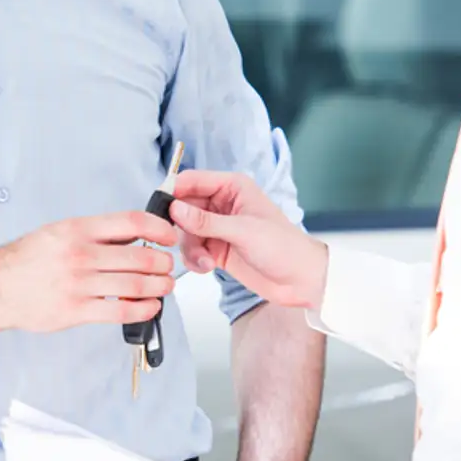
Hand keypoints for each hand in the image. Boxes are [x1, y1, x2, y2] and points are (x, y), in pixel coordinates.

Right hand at [0, 212, 179, 332]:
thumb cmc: (28, 259)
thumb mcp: (59, 232)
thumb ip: (95, 233)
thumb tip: (133, 236)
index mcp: (77, 229)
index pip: (131, 222)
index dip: (159, 229)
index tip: (169, 236)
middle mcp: (80, 254)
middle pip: (140, 257)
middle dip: (163, 263)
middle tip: (167, 266)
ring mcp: (78, 284)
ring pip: (136, 285)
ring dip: (159, 286)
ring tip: (164, 286)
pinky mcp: (76, 310)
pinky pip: (121, 310)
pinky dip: (144, 309)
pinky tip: (150, 306)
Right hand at [168, 171, 328, 310]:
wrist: (300, 280)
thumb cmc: (282, 247)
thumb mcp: (243, 231)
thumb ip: (206, 221)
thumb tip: (175, 209)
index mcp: (232, 187)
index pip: (192, 180)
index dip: (174, 191)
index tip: (161, 208)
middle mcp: (222, 204)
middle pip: (183, 207)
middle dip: (180, 226)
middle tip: (179, 241)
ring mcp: (218, 227)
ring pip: (185, 231)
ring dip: (189, 247)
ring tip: (204, 261)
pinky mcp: (216, 248)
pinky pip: (192, 249)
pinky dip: (194, 259)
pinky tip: (207, 267)